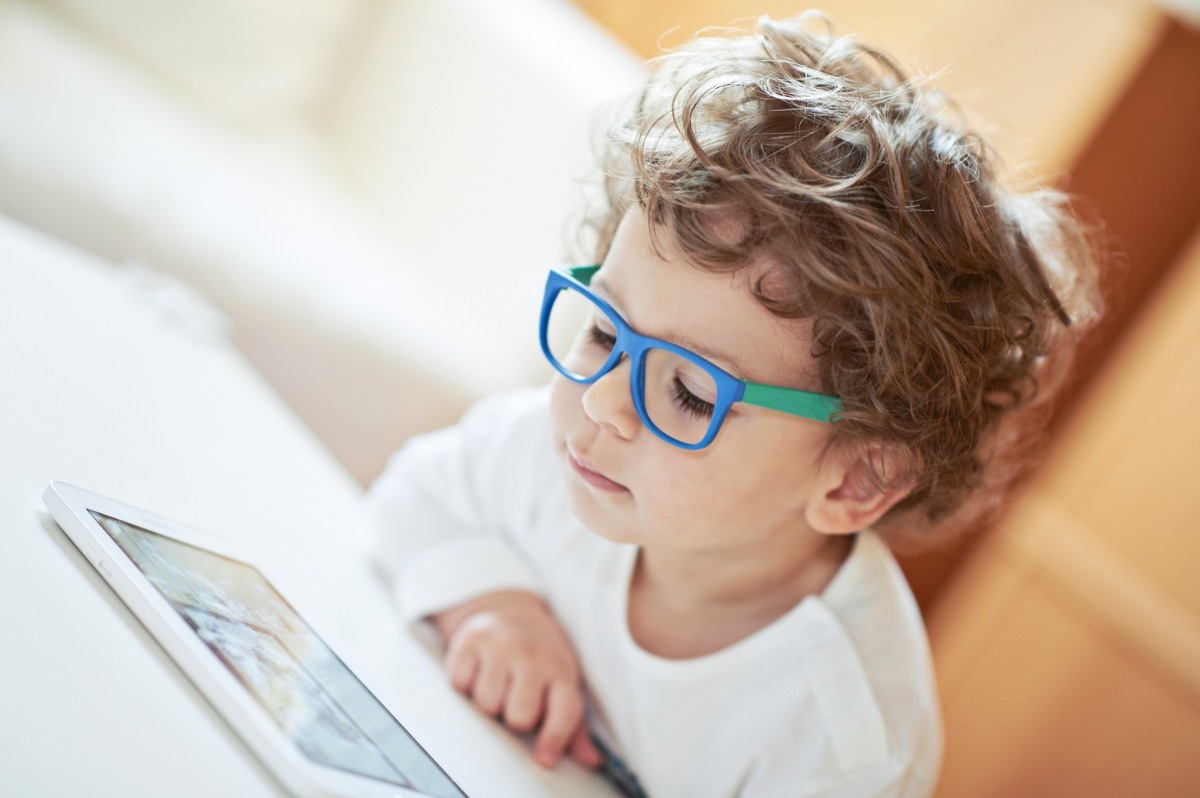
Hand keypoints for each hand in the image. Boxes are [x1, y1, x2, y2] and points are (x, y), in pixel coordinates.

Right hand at [432, 590, 602, 768]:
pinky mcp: (471, 639)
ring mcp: (501, 644)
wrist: (512, 613)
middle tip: (516, 700)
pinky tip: (478, 671)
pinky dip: (464, 685)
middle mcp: (533, 655)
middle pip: (519, 716)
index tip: (544, 759)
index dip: (555, 738)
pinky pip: (459, 684)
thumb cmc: (540, 659)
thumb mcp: (562, 685)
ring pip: (486, 704)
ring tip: (498, 684)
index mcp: (561, 671)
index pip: (565, 710)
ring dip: (488, 703)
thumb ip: (574, 727)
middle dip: (514, 718)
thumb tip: (592, 760)